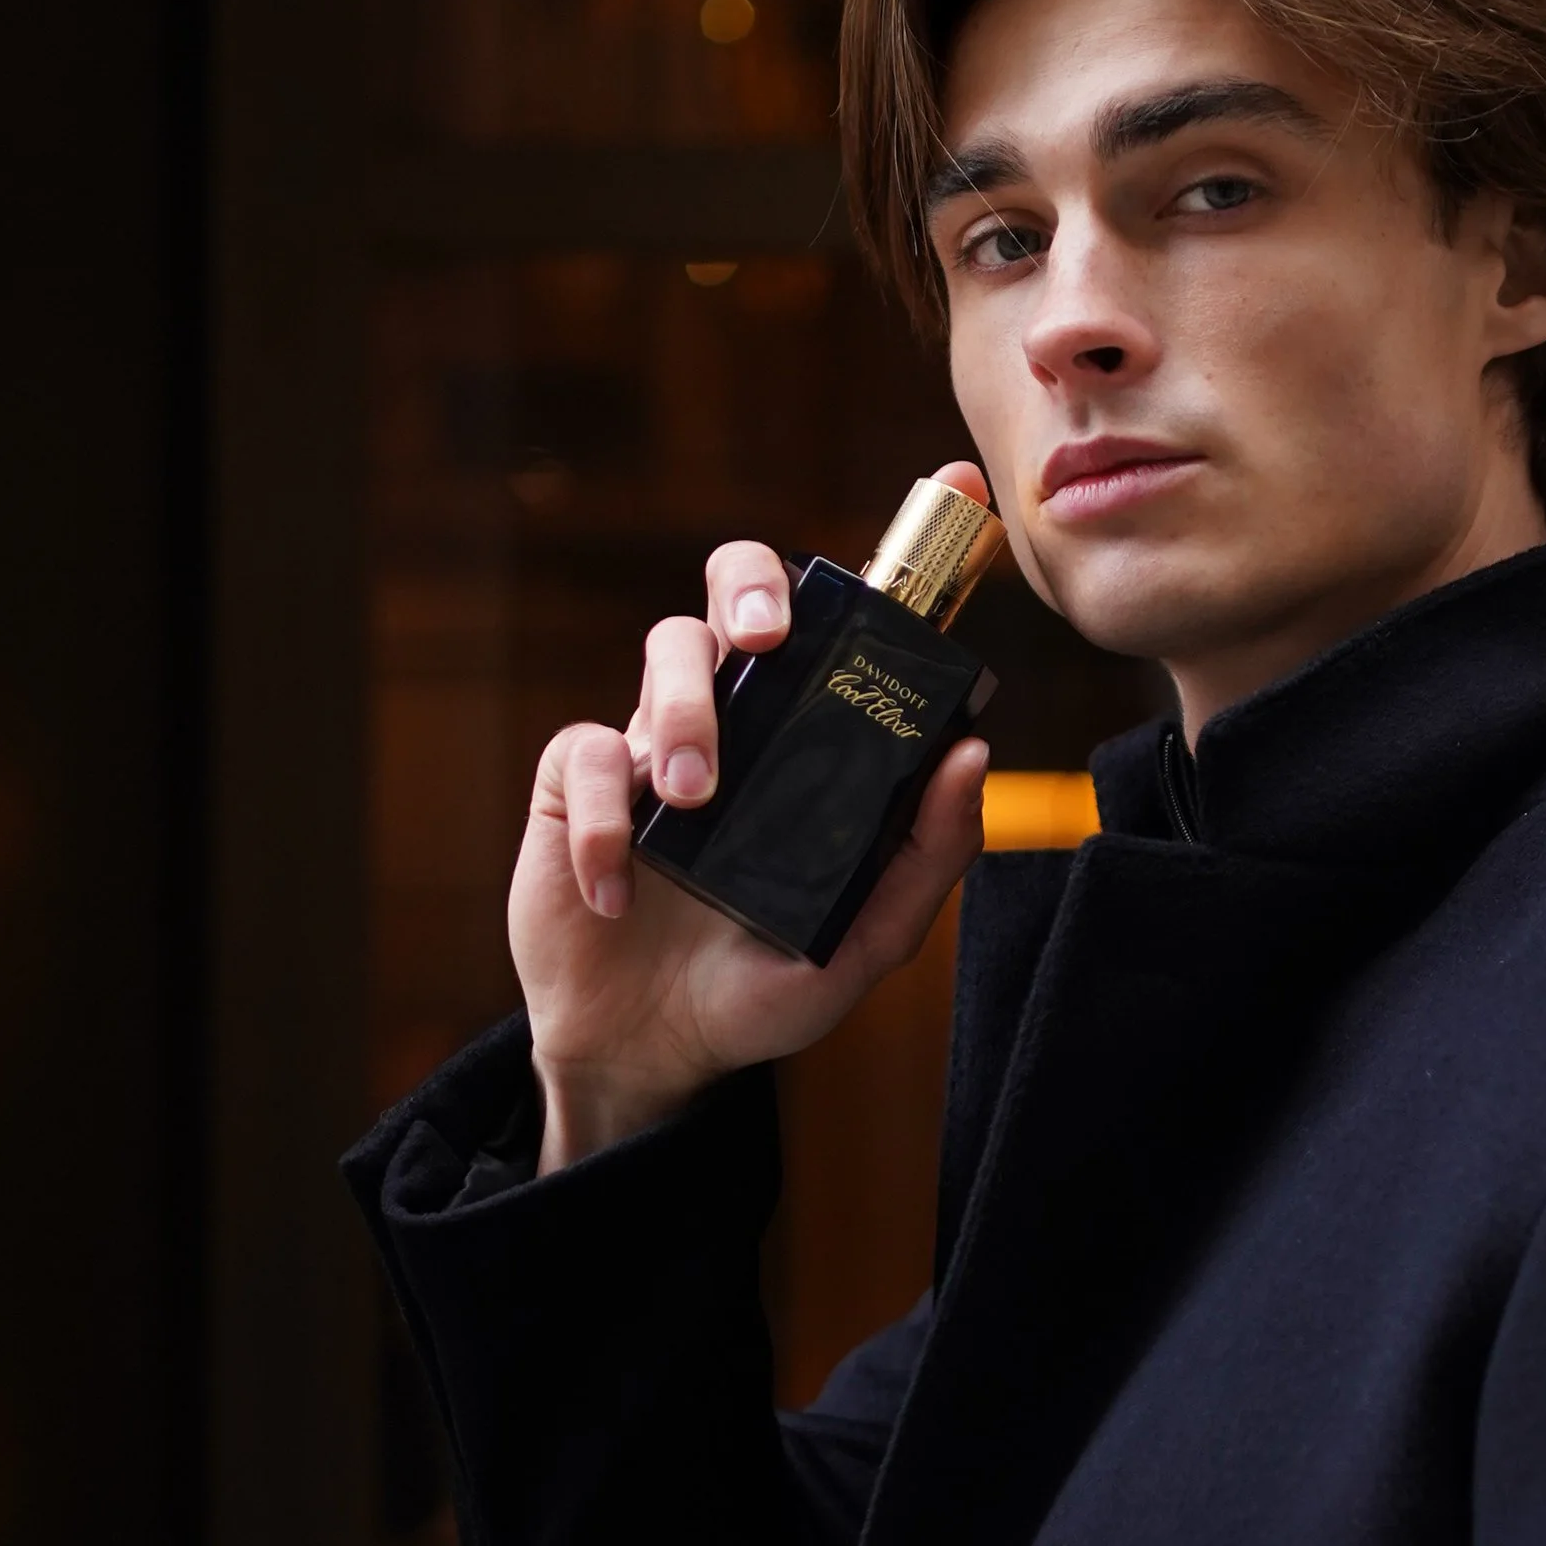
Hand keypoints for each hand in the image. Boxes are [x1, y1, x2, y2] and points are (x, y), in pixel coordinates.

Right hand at [512, 506, 990, 1172]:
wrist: (650, 1054)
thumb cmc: (761, 987)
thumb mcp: (857, 947)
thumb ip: (922, 861)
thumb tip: (968, 753)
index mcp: (816, 740)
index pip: (856, 629)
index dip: (899, 554)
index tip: (953, 491)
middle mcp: (744, 718)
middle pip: (740, 584)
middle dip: (753, 589)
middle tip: (765, 643)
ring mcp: (657, 739)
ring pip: (666, 648)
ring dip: (683, 713)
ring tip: (693, 802)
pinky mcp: (577, 780)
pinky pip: (587, 753)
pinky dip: (604, 820)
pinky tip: (618, 891)